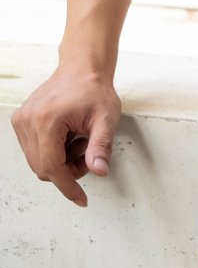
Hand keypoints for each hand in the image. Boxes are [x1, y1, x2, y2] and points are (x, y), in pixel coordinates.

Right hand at [11, 64, 121, 207]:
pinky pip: (34, 150)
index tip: (82, 200)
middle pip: (43, 168)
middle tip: (89, 154)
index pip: (51, 168)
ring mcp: (21, 121)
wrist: (82, 68)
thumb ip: (101, 146)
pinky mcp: (21, 120)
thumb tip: (100, 171)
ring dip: (61, 161)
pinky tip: (69, 137)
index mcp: (47, 120)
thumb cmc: (95, 90)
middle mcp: (28, 121)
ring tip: (80, 141)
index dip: (68, 187)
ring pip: (38, 162)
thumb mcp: (106, 118)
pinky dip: (53, 152)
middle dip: (68, 171)